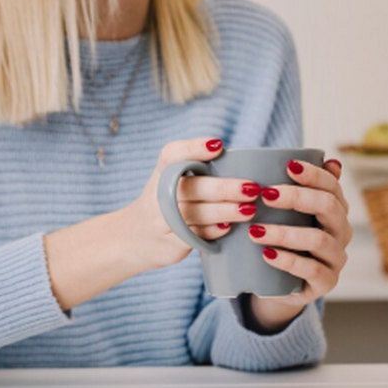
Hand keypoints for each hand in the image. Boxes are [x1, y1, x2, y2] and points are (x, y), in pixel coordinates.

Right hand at [125, 137, 262, 270]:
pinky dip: (214, 231)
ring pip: (197, 214)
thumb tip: (249, 164)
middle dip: (224, 188)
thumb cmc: (168, 203)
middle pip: (193, 187)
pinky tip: (230, 228)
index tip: (217, 146)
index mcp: (162, 171)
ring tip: (250, 210)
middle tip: (251, 188)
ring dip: (226, 211)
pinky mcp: (171, 242)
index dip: (194, 148)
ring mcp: (163, 220)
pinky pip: (196, 235)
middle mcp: (159, 193)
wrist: (136, 238)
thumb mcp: (172, 180)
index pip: (173, 154)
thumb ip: (200, 170)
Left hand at [244, 158, 352, 330]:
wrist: (279, 287)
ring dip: (285, 233)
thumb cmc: (283, 242)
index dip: (314, 174)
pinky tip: (267, 254)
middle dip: (297, 198)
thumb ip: (295, 188)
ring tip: (255, 231)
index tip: (288, 166)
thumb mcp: (287, 215)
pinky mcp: (326, 283)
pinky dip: (288, 260)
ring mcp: (336, 258)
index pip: (332, 186)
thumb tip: (323, 158)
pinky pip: (312, 270)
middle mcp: (341, 231)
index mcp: (335, 209)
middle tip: (265, 195)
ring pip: (319, 239)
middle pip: (329, 207)